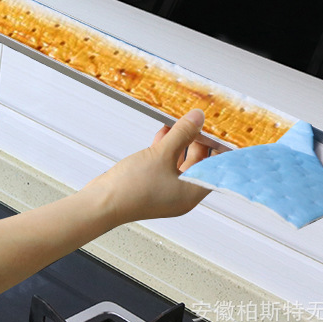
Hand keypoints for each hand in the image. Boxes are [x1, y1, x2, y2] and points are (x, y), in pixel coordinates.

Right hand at [82, 109, 211, 225]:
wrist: (102, 202)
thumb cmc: (132, 189)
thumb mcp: (162, 154)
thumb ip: (182, 133)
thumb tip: (198, 118)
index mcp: (191, 194)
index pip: (215, 171)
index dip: (219, 150)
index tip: (220, 132)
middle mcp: (181, 195)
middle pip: (198, 165)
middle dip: (198, 142)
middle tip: (198, 122)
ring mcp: (165, 190)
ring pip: (180, 162)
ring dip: (181, 142)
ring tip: (182, 122)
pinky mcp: (151, 185)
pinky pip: (165, 164)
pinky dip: (166, 148)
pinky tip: (163, 132)